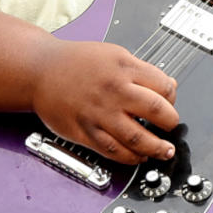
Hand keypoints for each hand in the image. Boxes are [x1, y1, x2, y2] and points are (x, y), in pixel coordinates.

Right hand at [30, 39, 179, 164]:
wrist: (39, 71)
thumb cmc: (75, 62)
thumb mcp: (114, 54)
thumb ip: (142, 70)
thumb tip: (169, 87)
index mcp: (123, 68)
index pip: (163, 86)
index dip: (173, 97)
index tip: (171, 103)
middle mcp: (113, 91)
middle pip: (156, 111)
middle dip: (170, 122)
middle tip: (171, 126)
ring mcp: (99, 113)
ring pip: (137, 138)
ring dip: (156, 148)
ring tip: (164, 151)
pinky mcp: (85, 132)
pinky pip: (113, 151)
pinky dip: (131, 158)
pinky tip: (138, 157)